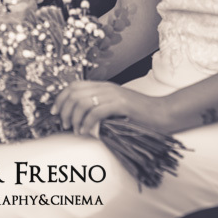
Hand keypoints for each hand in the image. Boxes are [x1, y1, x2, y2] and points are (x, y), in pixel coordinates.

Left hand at [51, 81, 166, 136]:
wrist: (162, 113)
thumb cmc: (139, 114)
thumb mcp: (116, 106)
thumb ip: (100, 107)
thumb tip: (80, 117)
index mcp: (103, 86)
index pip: (74, 86)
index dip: (60, 98)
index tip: (55, 112)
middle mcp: (106, 87)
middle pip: (74, 93)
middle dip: (64, 109)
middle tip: (64, 124)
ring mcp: (113, 95)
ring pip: (82, 102)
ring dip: (74, 118)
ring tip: (75, 130)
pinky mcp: (121, 105)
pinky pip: (96, 112)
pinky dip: (87, 123)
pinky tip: (86, 132)